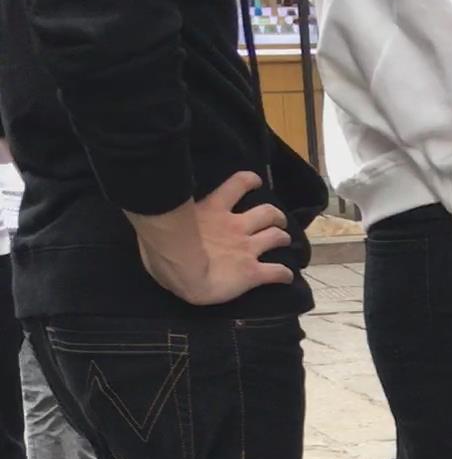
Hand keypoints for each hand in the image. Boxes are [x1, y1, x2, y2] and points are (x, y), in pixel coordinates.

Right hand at [127, 171, 292, 305]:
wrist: (182, 269)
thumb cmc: (164, 247)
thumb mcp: (165, 223)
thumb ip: (169, 221)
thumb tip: (156, 223)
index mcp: (213, 211)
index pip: (237, 185)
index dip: (249, 181)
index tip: (255, 181)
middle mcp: (236, 226)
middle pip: (266, 212)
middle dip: (275, 214)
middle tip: (276, 220)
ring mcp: (247, 249)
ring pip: (276, 236)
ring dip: (282, 237)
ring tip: (284, 239)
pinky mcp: (253, 272)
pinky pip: (276, 272)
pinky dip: (284, 274)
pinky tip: (287, 277)